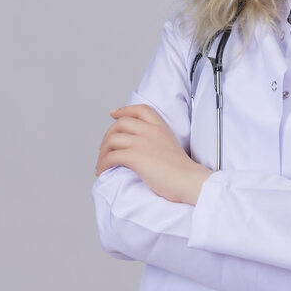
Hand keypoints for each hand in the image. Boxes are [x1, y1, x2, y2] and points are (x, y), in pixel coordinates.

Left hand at [96, 104, 211, 204]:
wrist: (189, 180)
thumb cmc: (182, 171)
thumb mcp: (171, 146)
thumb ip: (157, 141)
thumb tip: (140, 148)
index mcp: (161, 127)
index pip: (140, 109)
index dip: (124, 110)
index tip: (113, 114)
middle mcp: (150, 131)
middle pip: (120, 124)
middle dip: (108, 135)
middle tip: (104, 148)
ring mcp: (142, 143)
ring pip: (112, 140)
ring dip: (102, 152)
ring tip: (101, 163)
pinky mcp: (135, 157)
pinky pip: (111, 157)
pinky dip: (103, 164)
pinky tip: (103, 171)